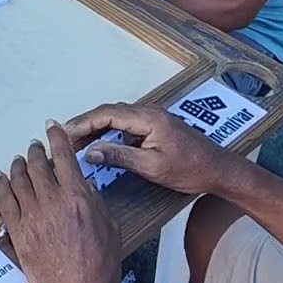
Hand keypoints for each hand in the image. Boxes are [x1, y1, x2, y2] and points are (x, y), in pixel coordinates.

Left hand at [0, 121, 121, 282]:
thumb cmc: (99, 266)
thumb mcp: (109, 226)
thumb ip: (94, 200)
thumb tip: (82, 184)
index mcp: (78, 197)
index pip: (63, 156)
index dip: (56, 137)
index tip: (51, 127)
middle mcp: (52, 202)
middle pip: (37, 164)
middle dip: (35, 151)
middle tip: (35, 146)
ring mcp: (32, 216)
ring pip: (18, 179)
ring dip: (18, 165)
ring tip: (19, 159)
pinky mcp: (17, 231)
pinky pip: (3, 200)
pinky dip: (1, 185)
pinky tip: (0, 177)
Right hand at [64, 102, 251, 195]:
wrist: (219, 170)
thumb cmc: (190, 169)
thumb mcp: (152, 166)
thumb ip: (120, 156)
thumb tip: (90, 152)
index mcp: (148, 118)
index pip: (106, 114)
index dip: (82, 122)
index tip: (63, 130)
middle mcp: (148, 112)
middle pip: (108, 112)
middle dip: (84, 124)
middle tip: (62, 137)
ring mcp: (152, 118)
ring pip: (115, 117)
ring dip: (95, 128)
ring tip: (75, 141)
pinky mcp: (154, 126)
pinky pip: (125, 124)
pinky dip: (108, 132)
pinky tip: (99, 145)